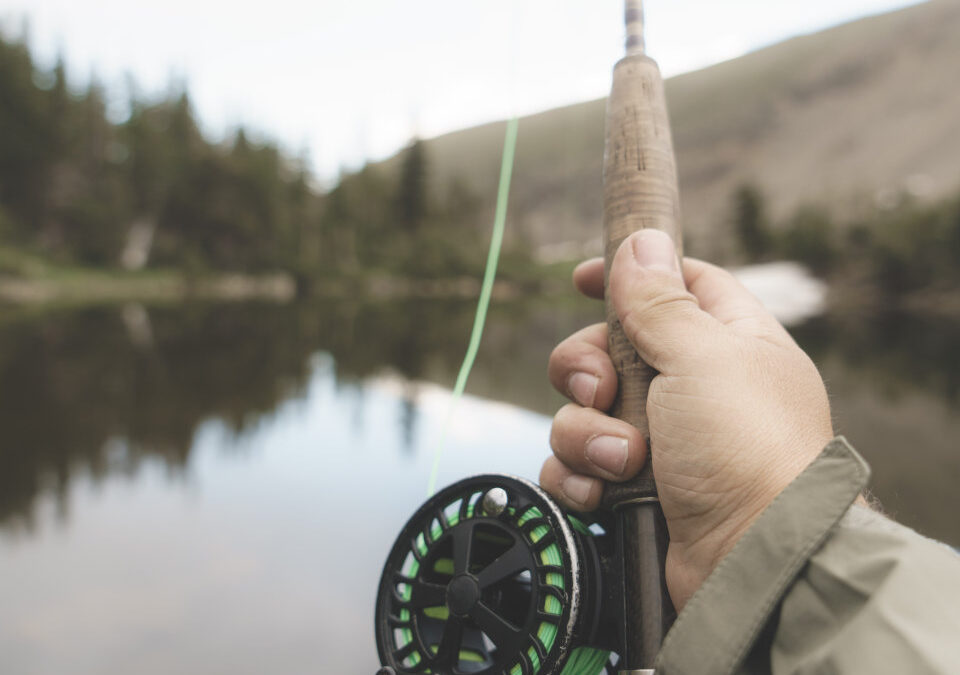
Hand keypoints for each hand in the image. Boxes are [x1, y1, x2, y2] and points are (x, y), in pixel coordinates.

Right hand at [541, 230, 834, 608]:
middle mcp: (690, 387)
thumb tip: (641, 240)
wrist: (749, 558)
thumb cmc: (745, 450)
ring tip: (624, 460)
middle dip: (586, 369)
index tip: (582, 279)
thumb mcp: (703, 357)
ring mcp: (659, 439)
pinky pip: (574, 464)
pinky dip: (580, 476)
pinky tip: (604, 492)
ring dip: (588, 434)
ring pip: (580, 410)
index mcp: (724, 342)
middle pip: (606, 350)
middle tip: (602, 391)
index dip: (627, 276)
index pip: (674, 286)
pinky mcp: (631, 485)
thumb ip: (661, 301)